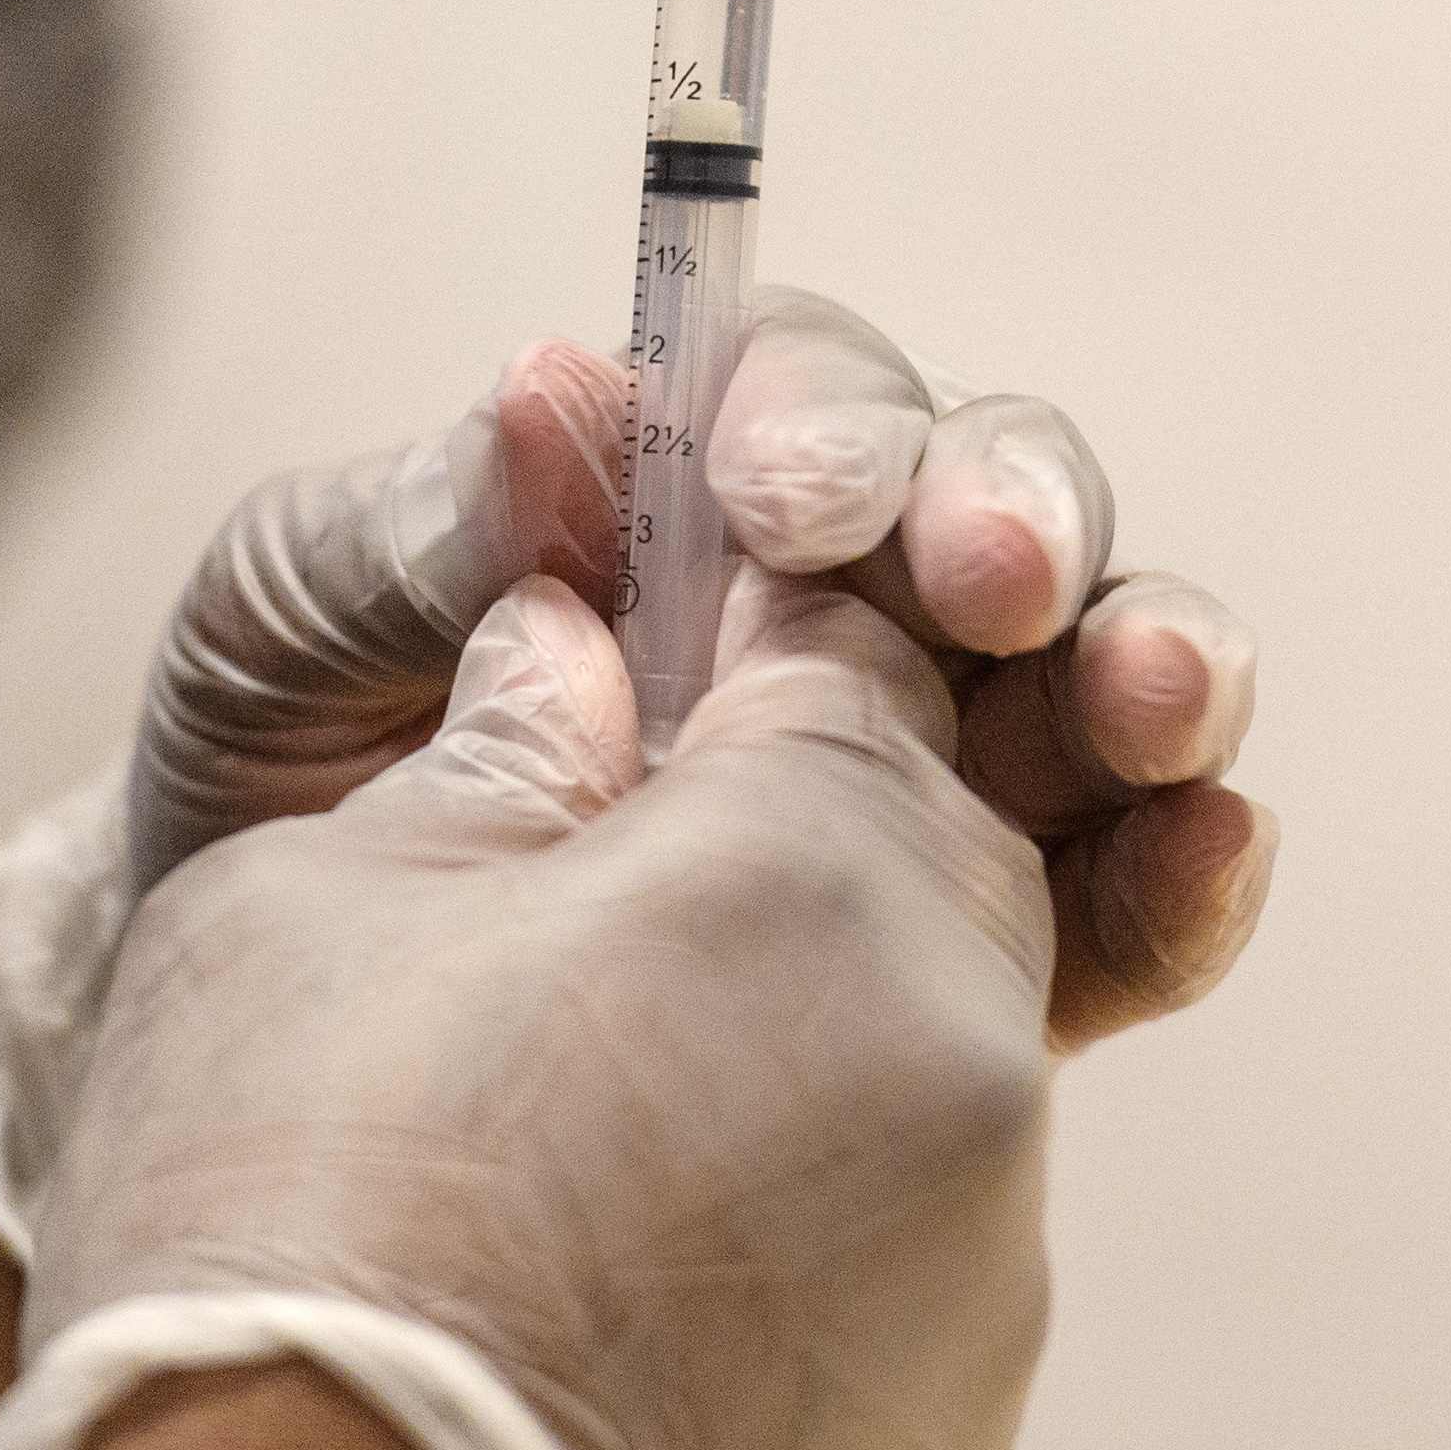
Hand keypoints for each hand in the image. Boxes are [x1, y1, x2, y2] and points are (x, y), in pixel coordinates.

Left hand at [0, 296, 1269, 1260]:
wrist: (249, 1057)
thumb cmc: (264, 784)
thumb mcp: (286, 630)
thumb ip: (418, 522)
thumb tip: (561, 393)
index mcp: (677, 502)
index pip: (800, 405)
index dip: (820, 422)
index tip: (782, 493)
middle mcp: (827, 617)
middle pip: (984, 510)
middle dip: (1008, 520)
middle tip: (986, 581)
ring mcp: (918, 788)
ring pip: (1089, 681)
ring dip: (1144, 666)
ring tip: (1147, 703)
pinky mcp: (974, 970)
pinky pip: (1116, 906)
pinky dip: (1179, 875)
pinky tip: (1201, 856)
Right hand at [0, 571, 1060, 1449]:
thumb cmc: (275, 1238)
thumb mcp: (309, 899)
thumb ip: (489, 755)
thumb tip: (572, 666)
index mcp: (818, 867)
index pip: (850, 640)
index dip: (735, 607)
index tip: (630, 626)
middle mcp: (957, 1057)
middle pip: (928, 841)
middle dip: (788, 816)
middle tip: (606, 844)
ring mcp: (978, 1273)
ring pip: (921, 1045)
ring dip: (792, 1015)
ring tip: (593, 1063)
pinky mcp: (950, 1440)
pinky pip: (902, 1234)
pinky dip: (798, 1194)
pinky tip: (634, 1224)